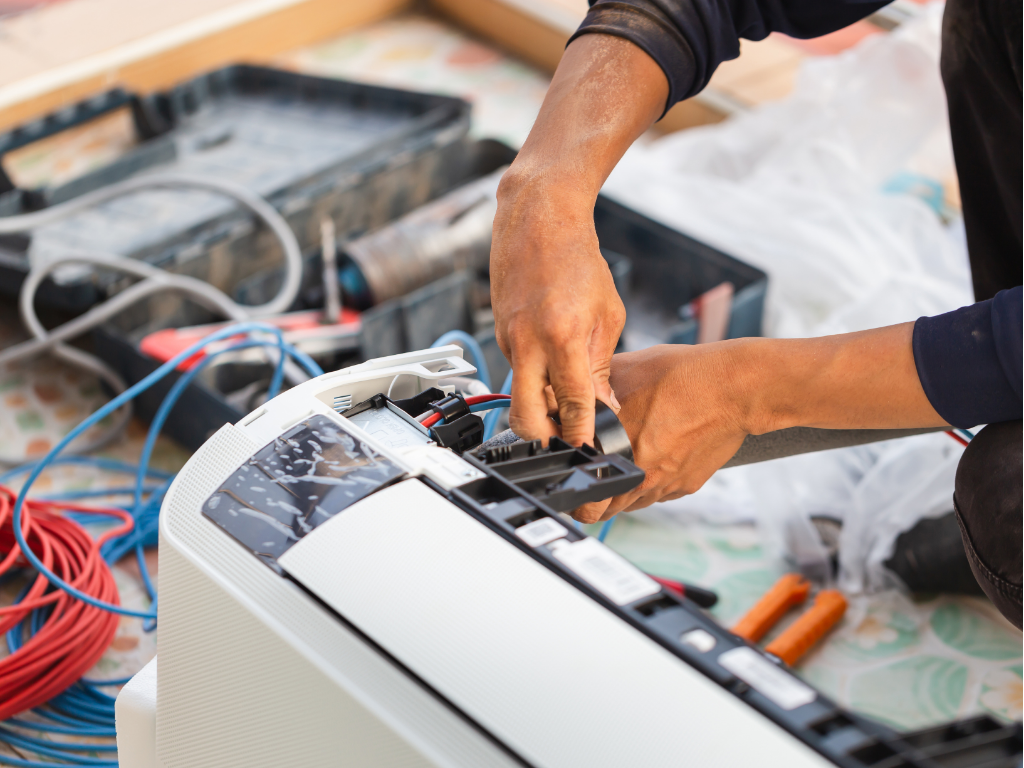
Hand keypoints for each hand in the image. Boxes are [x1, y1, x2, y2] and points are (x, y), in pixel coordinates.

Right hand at [491, 180, 624, 445]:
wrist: (537, 219)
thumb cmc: (577, 259)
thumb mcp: (607, 314)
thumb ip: (601, 364)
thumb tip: (602, 405)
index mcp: (561, 336)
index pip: (571, 403)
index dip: (581, 434)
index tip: (589, 452)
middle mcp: (527, 343)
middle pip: (524, 416)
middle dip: (543, 439)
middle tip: (566, 444)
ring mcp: (507, 340)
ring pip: (519, 394)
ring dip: (541, 407)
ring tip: (568, 406)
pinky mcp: (499, 335)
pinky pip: (517, 371)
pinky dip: (535, 379)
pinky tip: (554, 369)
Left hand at [573, 344, 749, 522]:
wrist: (733, 388)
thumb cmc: (682, 376)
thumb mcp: (624, 372)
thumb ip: (591, 389)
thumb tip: (566, 391)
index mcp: (617, 452)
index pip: (584, 496)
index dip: (575, 491)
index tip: (574, 481)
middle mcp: (641, 476)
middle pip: (605, 510)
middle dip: (595, 499)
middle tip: (592, 479)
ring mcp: (665, 485)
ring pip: (632, 504)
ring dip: (622, 493)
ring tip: (624, 464)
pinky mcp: (686, 485)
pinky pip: (660, 493)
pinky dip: (651, 483)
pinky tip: (654, 456)